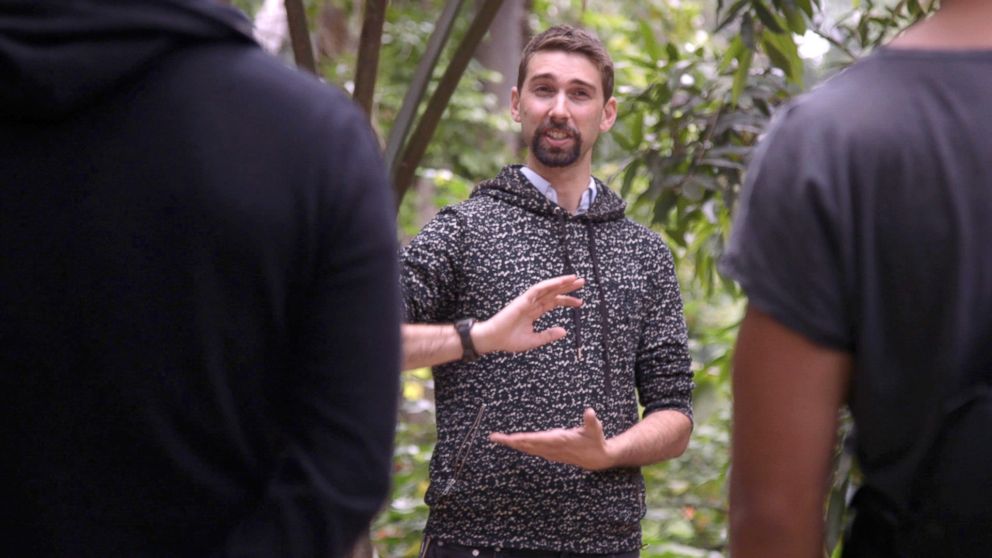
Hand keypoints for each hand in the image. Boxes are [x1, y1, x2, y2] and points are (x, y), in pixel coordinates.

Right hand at [472, 275, 583, 354]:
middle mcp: (532, 304)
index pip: (553, 302)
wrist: (493, 339)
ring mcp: (527, 300)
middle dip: (567, 287)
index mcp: (534, 312)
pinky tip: (560, 282)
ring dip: (560, 282)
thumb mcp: (533, 340)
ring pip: (547, 288)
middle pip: (553, 292)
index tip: (580, 302)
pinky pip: (538, 289)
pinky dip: (549, 284)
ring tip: (574, 278)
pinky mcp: (523, 300)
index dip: (567, 301)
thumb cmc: (509, 340)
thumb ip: (548, 335)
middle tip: (582, 282)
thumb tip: (564, 331)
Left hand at [489, 408, 613, 470]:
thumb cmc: (595, 441)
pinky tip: (513, 444)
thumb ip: (591, 421)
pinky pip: (531, 449)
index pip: (536, 440)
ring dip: (512, 444)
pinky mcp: (550, 452)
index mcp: (559, 440)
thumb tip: (589, 412)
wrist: (597, 459)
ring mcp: (549, 451)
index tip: (509, 438)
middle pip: (526, 445)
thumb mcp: (595, 429)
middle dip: (510, 441)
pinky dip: (521, 446)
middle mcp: (551, 447)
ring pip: (527, 448)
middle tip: (494, 438)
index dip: (522, 439)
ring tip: (498, 439)